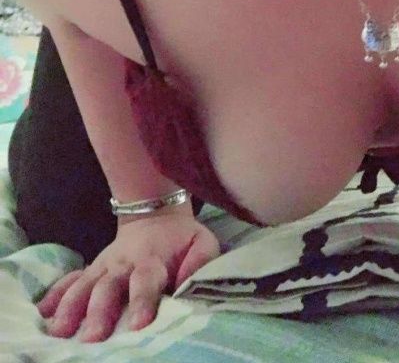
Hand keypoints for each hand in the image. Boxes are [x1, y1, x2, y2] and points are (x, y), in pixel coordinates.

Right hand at [36, 205, 220, 342]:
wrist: (156, 215)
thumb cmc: (182, 240)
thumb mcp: (201, 242)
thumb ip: (200, 261)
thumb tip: (190, 282)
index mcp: (152, 260)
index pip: (146, 280)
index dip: (142, 301)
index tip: (138, 325)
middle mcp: (123, 264)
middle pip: (108, 287)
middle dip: (99, 312)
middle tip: (92, 338)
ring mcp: (103, 266)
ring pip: (84, 285)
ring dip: (71, 307)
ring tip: (59, 331)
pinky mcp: (91, 270)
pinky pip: (70, 280)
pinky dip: (55, 295)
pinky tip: (42, 313)